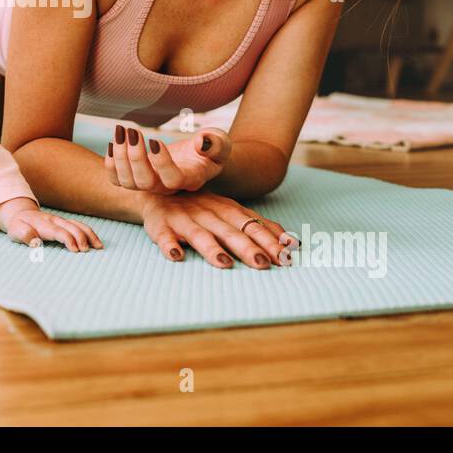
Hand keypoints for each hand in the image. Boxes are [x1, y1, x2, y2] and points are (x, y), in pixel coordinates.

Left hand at [0, 197, 102, 252]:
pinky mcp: (65, 224)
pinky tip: (96, 243)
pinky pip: (80, 226)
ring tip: (99, 247)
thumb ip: (25, 235)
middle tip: (87, 252)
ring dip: (90, 235)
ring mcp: (62, 221)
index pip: (60, 232)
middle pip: (73, 228)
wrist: (21, 214)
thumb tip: (36, 242)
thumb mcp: (15, 230)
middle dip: (82, 239)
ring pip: (79, 225)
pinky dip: (90, 233)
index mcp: (44, 224)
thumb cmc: (19, 226)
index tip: (76, 251)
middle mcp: (56, 221)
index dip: (69, 240)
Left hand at [105, 124, 231, 193]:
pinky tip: (113, 142)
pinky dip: (110, 163)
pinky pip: (116, 180)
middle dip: (135, 157)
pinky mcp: (136, 179)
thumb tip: (201, 143)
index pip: (172, 179)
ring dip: (119, 157)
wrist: (197, 158)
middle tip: (132, 130)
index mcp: (189, 179)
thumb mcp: (220, 143)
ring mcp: (149, 185)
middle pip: (145, 183)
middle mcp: (167, 187)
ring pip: (128, 182)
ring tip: (121, 130)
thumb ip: (216, 143)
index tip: (155, 139)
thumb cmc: (210, 149)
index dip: (161, 162)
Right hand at [138, 189, 297, 269]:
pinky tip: (175, 255)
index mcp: (227, 209)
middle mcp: (208, 213)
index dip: (268, 241)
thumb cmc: (201, 206)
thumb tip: (293, 243)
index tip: (285, 256)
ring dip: (212, 249)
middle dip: (247, 247)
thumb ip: (259, 226)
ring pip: (199, 234)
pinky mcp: (161, 225)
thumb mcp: (231, 211)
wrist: (159, 188)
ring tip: (225, 264)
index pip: (252, 226)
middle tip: (263, 264)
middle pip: (230, 231)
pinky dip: (169, 244)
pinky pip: (164, 236)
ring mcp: (184, 219)